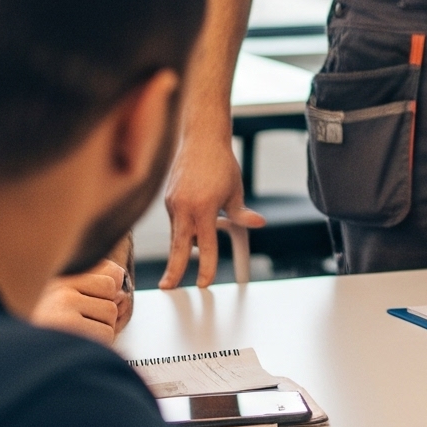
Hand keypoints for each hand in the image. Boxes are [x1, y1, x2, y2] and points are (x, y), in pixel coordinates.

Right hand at [30, 258, 132, 343]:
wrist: (18, 358)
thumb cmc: (44, 335)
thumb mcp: (64, 306)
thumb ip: (94, 292)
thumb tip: (122, 295)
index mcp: (60, 277)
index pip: (111, 272)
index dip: (110, 292)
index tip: (93, 305)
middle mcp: (60, 285)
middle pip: (113, 293)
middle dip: (104, 314)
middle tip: (80, 326)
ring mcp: (64, 303)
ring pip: (110, 314)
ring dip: (100, 330)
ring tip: (75, 337)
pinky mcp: (69, 325)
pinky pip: (106, 333)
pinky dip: (98, 344)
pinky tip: (77, 346)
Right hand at [160, 127, 265, 289]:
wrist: (202, 138)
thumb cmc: (221, 163)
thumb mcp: (235, 191)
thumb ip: (242, 213)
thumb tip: (258, 224)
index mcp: (203, 208)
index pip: (205, 246)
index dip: (206, 267)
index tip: (204, 283)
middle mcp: (184, 207)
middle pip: (177, 247)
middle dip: (173, 270)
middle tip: (168, 287)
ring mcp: (172, 203)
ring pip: (176, 234)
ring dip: (180, 250)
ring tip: (180, 265)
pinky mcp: (168, 198)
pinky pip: (175, 222)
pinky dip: (183, 230)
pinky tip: (192, 227)